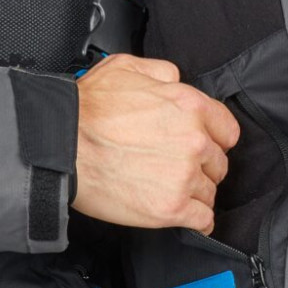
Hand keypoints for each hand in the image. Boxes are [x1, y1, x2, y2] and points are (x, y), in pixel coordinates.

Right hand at [72, 54, 240, 233]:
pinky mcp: (171, 208)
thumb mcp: (125, 68)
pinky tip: (184, 215)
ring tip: (169, 189)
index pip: (227, 129)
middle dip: (201, 166)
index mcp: (189, 106)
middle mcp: (194, 141)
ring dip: (194, 192)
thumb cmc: (86, 109)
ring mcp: (184, 176)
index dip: (214, 138)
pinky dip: (196, 220)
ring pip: (210, 191)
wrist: (60, 145)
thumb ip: (162, 72)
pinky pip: (203, 220)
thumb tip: (176, 80)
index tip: (204, 145)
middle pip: (218, 162)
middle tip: (177, 167)